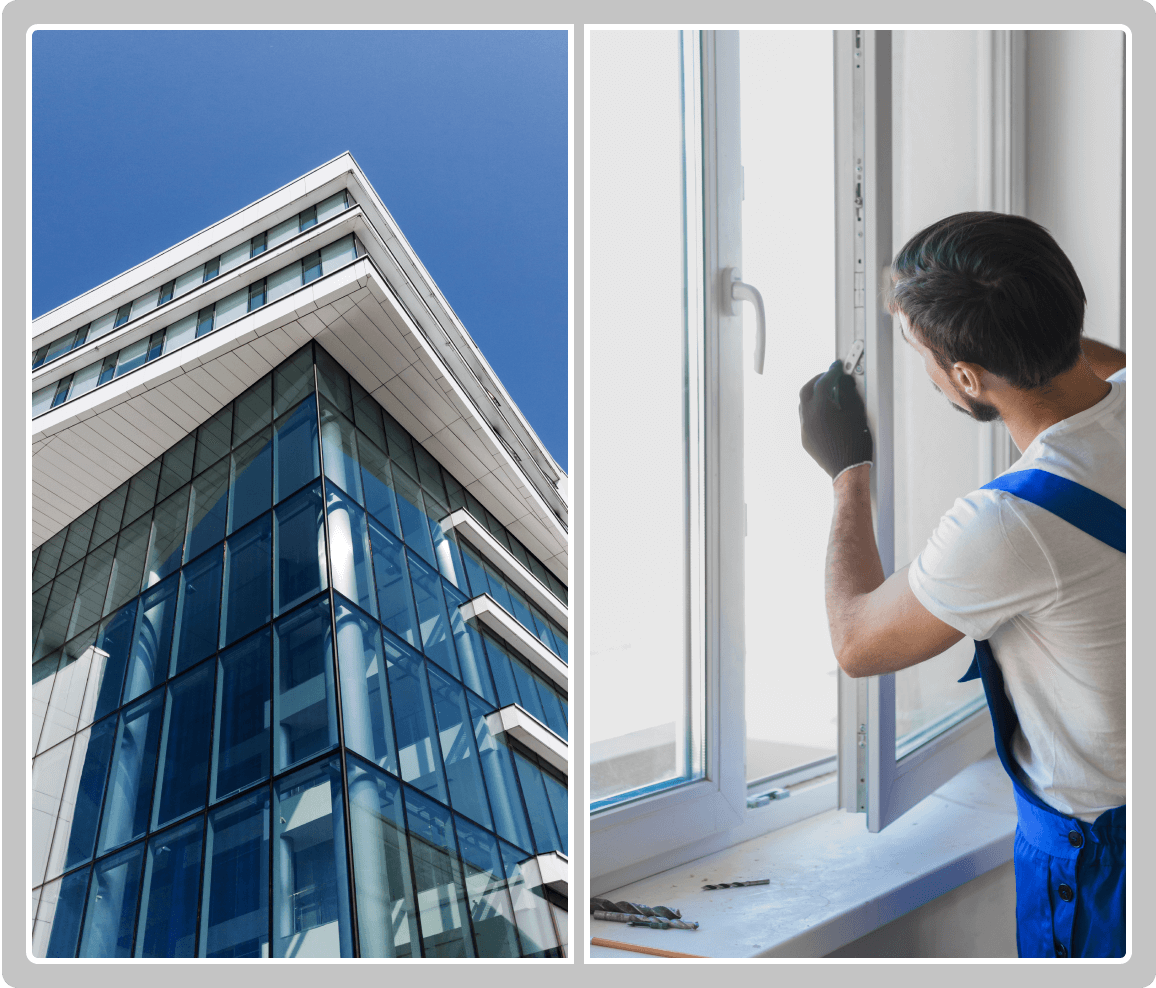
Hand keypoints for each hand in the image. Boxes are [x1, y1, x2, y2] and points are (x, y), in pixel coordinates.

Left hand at [798, 359, 873, 479]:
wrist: (847, 470)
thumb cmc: (855, 443)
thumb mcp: (856, 413)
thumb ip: (848, 393)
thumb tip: (844, 382)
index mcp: (820, 409)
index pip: (823, 382)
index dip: (831, 371)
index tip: (836, 366)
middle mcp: (808, 418)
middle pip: (806, 390)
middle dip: (817, 381)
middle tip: (829, 377)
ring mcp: (805, 429)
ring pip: (804, 405)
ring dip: (814, 396)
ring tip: (829, 395)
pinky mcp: (805, 439)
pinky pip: (806, 420)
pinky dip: (814, 412)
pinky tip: (826, 414)